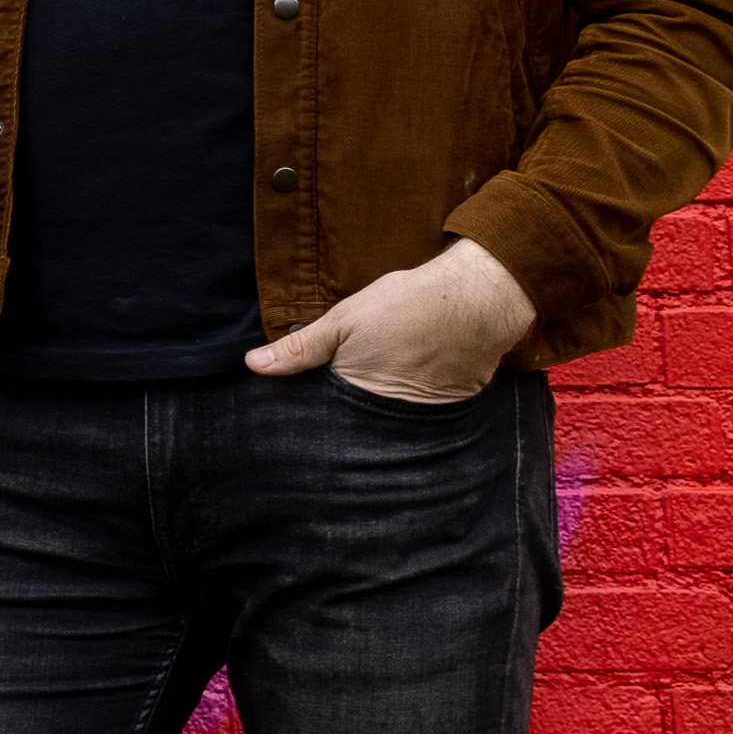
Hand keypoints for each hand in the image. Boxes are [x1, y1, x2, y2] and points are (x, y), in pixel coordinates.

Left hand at [250, 236, 532, 406]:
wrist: (479, 302)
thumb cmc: (408, 306)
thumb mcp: (344, 319)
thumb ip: (300, 348)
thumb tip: (253, 365)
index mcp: (355, 399)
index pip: (318, 424)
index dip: (305, 418)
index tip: (287, 417)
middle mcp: (385, 422)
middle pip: (348, 432)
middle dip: (334, 425)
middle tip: (323, 411)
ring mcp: (415, 422)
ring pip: (377, 431)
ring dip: (367, 422)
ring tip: (361, 404)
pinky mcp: (440, 417)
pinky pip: (409, 425)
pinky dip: (398, 416)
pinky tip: (394, 397)